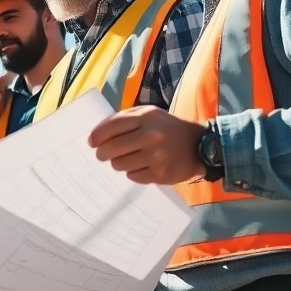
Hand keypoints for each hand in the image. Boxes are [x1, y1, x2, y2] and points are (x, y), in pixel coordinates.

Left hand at [88, 106, 207, 184]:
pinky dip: (132, 172)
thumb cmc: (167, 128)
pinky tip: (140, 166)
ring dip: (118, 163)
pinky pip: (133, 177)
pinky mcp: (160, 174)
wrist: (199, 146)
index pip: (111, 127)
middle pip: (111, 149)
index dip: (97, 136)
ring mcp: (156, 157)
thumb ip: (125, 119)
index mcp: (146, 118)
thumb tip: (98, 134)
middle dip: (102, 153)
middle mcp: (151, 136)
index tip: (92, 142)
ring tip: (126, 159)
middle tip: (102, 154)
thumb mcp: (149, 114)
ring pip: (119, 165)